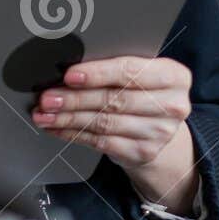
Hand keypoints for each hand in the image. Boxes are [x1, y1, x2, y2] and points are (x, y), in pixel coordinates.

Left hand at [32, 55, 199, 208]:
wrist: (158, 128)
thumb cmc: (141, 91)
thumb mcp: (137, 73)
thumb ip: (111, 67)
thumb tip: (67, 68)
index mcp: (174, 76)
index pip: (131, 71)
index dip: (98, 73)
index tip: (70, 75)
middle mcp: (173, 105)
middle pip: (115, 100)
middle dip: (75, 98)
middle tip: (47, 97)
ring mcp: (161, 132)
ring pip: (104, 123)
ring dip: (68, 118)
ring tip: (44, 113)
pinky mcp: (144, 152)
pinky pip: (101, 142)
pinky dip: (72, 134)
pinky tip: (55, 127)